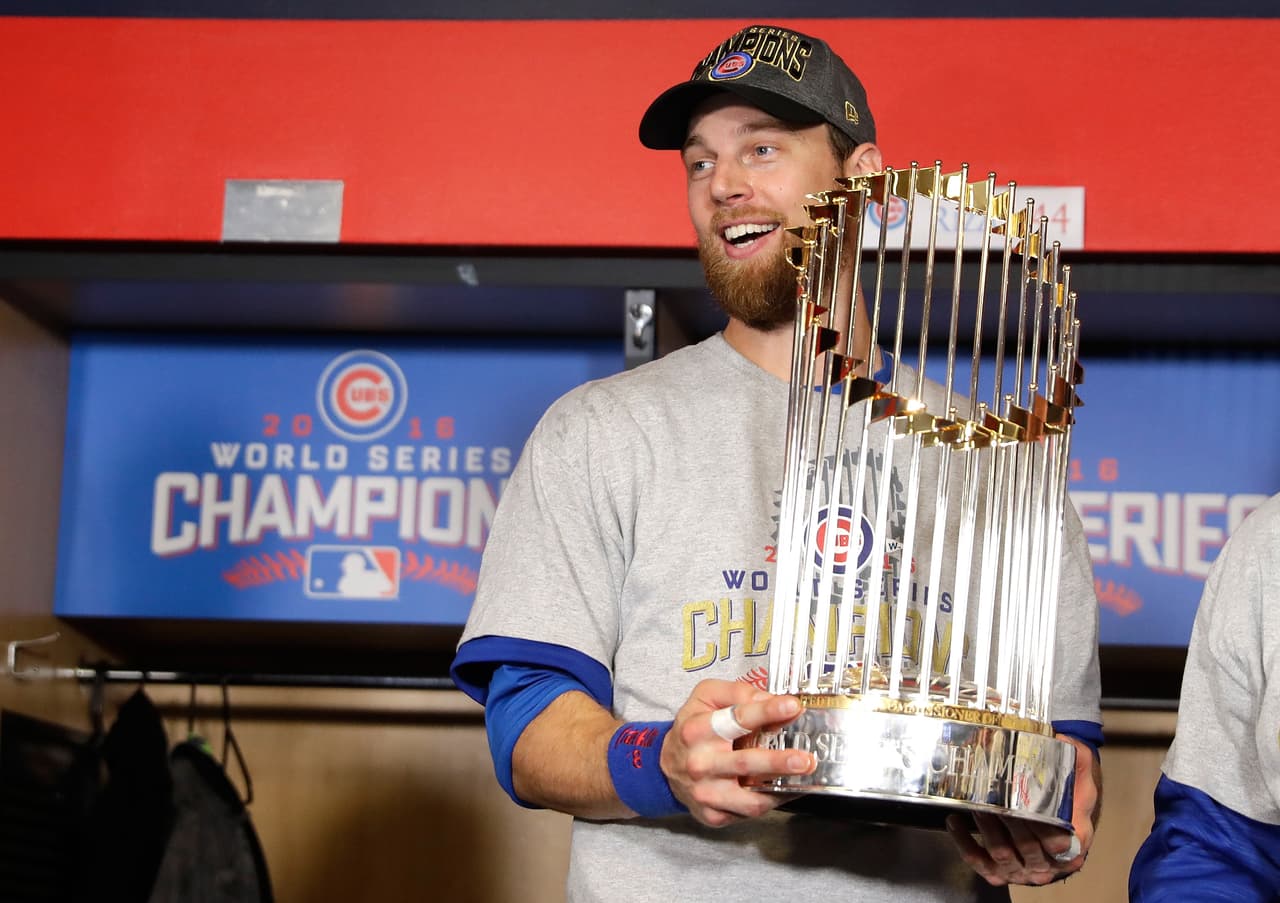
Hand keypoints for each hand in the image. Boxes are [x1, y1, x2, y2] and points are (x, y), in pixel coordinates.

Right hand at [660, 678, 813, 827]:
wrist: (667, 767)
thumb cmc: (693, 729)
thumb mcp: (706, 697)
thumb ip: (738, 693)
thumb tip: (772, 700)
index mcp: (698, 729)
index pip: (736, 718)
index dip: (767, 712)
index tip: (792, 707)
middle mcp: (700, 762)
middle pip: (744, 763)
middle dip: (778, 761)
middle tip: (805, 759)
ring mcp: (706, 792)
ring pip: (749, 798)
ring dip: (780, 789)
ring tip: (804, 778)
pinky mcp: (713, 814)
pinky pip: (749, 813)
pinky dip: (772, 802)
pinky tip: (787, 789)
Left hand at [946, 734, 1099, 885]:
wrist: (1056, 823)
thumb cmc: (1067, 802)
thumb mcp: (1079, 781)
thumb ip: (1078, 759)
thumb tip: (1062, 738)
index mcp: (1072, 844)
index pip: (1059, 842)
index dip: (1043, 829)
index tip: (1029, 809)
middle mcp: (1047, 863)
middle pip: (1027, 848)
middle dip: (1009, 824)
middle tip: (993, 799)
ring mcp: (1022, 871)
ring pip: (1003, 856)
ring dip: (987, 831)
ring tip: (975, 806)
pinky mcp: (999, 872)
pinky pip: (980, 864)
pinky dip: (965, 846)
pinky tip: (955, 823)